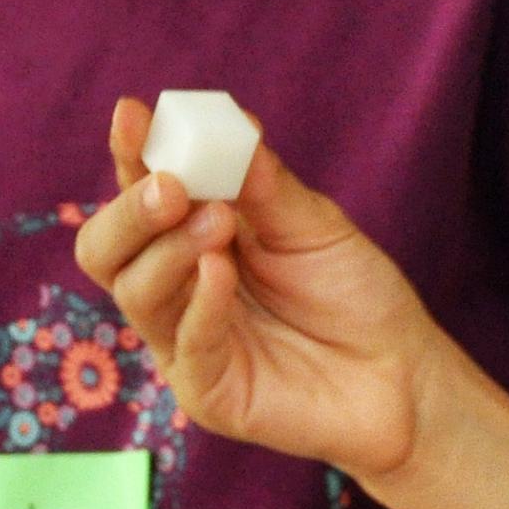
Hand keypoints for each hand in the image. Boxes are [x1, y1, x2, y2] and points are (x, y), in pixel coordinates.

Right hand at [73, 99, 460, 481]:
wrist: (403, 373)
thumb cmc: (352, 292)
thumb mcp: (313, 225)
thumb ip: (263, 183)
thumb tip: (232, 122)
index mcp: (190, 237)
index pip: (140, 193)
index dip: (131, 154)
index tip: (133, 114)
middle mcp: (174, 288)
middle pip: (105, 248)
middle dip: (130, 210)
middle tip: (171, 185)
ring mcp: (183, 343)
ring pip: (135, 291)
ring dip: (169, 248)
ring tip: (219, 221)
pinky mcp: (206, 393)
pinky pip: (185, 345)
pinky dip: (200, 302)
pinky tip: (221, 271)